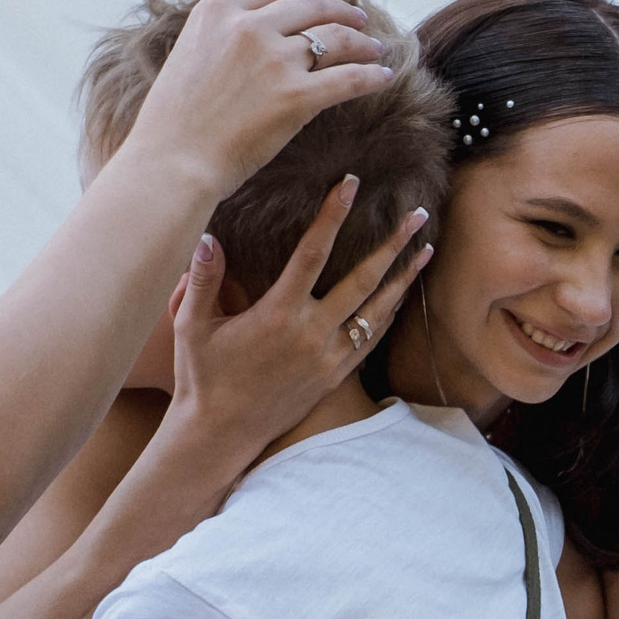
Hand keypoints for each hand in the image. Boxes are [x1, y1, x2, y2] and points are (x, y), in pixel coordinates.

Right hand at [121, 0, 389, 195]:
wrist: (171, 164)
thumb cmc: (172, 124)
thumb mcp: (188, 58)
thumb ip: (219, 39)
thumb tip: (250, 41)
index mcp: (217, 12)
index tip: (318, 4)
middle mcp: (248, 26)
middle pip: (310, 6)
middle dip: (340, 11)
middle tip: (359, 21)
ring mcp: (274, 59)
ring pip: (335, 38)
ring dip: (361, 42)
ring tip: (374, 49)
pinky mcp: (297, 96)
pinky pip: (348, 78)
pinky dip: (371, 77)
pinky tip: (384, 78)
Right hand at [167, 178, 431, 463]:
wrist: (220, 435)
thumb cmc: (203, 376)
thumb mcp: (192, 325)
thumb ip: (203, 279)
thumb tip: (208, 236)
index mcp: (278, 314)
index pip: (312, 252)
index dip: (332, 215)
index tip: (349, 184)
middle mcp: (311, 334)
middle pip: (364, 279)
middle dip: (394, 244)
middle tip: (418, 213)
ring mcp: (328, 358)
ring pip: (378, 311)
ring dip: (404, 278)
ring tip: (426, 250)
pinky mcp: (334, 378)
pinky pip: (371, 340)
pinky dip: (388, 314)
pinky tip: (400, 297)